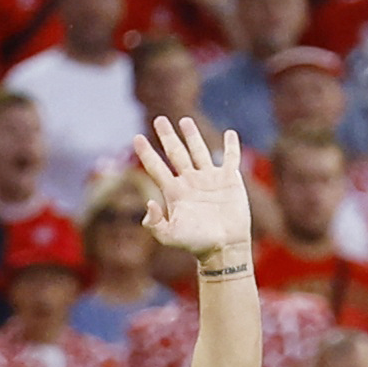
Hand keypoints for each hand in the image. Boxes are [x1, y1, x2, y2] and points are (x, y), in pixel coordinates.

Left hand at [132, 117, 246, 262]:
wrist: (224, 247)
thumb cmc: (196, 244)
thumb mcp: (169, 236)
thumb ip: (154, 223)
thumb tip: (148, 203)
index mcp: (174, 192)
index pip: (156, 167)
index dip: (146, 153)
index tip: (136, 137)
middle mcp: (190, 182)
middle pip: (175, 153)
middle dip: (167, 136)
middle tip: (158, 119)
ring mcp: (210, 179)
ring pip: (199, 150)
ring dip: (192, 135)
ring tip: (184, 120)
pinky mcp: (230, 180)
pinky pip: (231, 158)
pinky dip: (231, 146)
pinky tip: (229, 133)